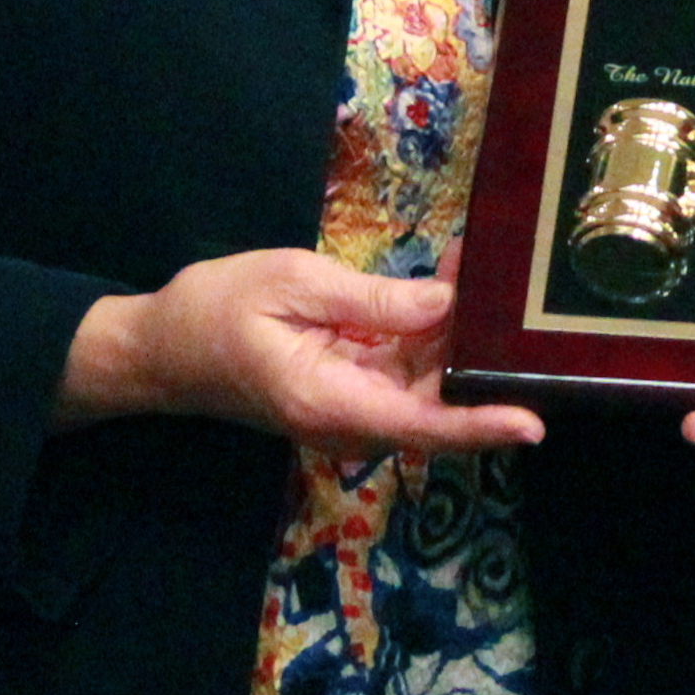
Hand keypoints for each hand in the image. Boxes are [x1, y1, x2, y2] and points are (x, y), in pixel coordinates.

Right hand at [58, 251, 550, 459]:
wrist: (161, 349)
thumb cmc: (215, 309)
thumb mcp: (293, 283)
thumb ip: (372, 300)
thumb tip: (446, 305)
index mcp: (330, 400)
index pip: (422, 425)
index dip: (481, 426)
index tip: (534, 425)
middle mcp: (347, 421)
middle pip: (434, 402)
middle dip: (479, 354)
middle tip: (515, 290)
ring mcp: (348, 412)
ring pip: (423, 384)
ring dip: (455, 336)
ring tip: (482, 268)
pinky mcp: (347, 394)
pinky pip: (401, 372)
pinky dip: (427, 334)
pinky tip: (447, 285)